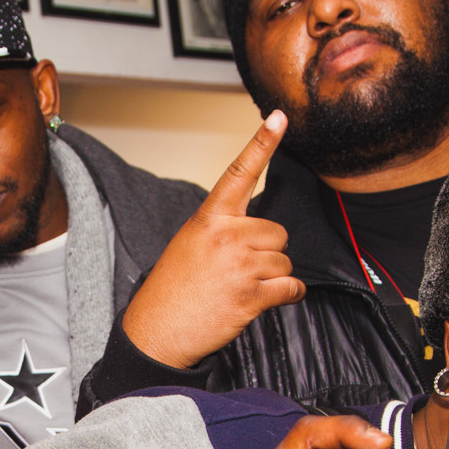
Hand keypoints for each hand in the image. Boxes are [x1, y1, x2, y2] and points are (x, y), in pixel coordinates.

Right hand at [120, 112, 302, 369]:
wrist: (157, 332)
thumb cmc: (172, 289)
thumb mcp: (189, 244)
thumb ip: (222, 229)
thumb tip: (259, 233)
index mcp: (209, 218)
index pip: (239, 173)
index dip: (262, 143)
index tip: (279, 117)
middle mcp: (227, 236)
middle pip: (277, 231)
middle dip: (268, 251)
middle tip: (240, 269)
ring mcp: (240, 265)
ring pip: (284, 261)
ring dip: (273, 276)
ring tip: (242, 287)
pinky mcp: (252, 294)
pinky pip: (290, 287)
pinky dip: (288, 294)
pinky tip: (268, 299)